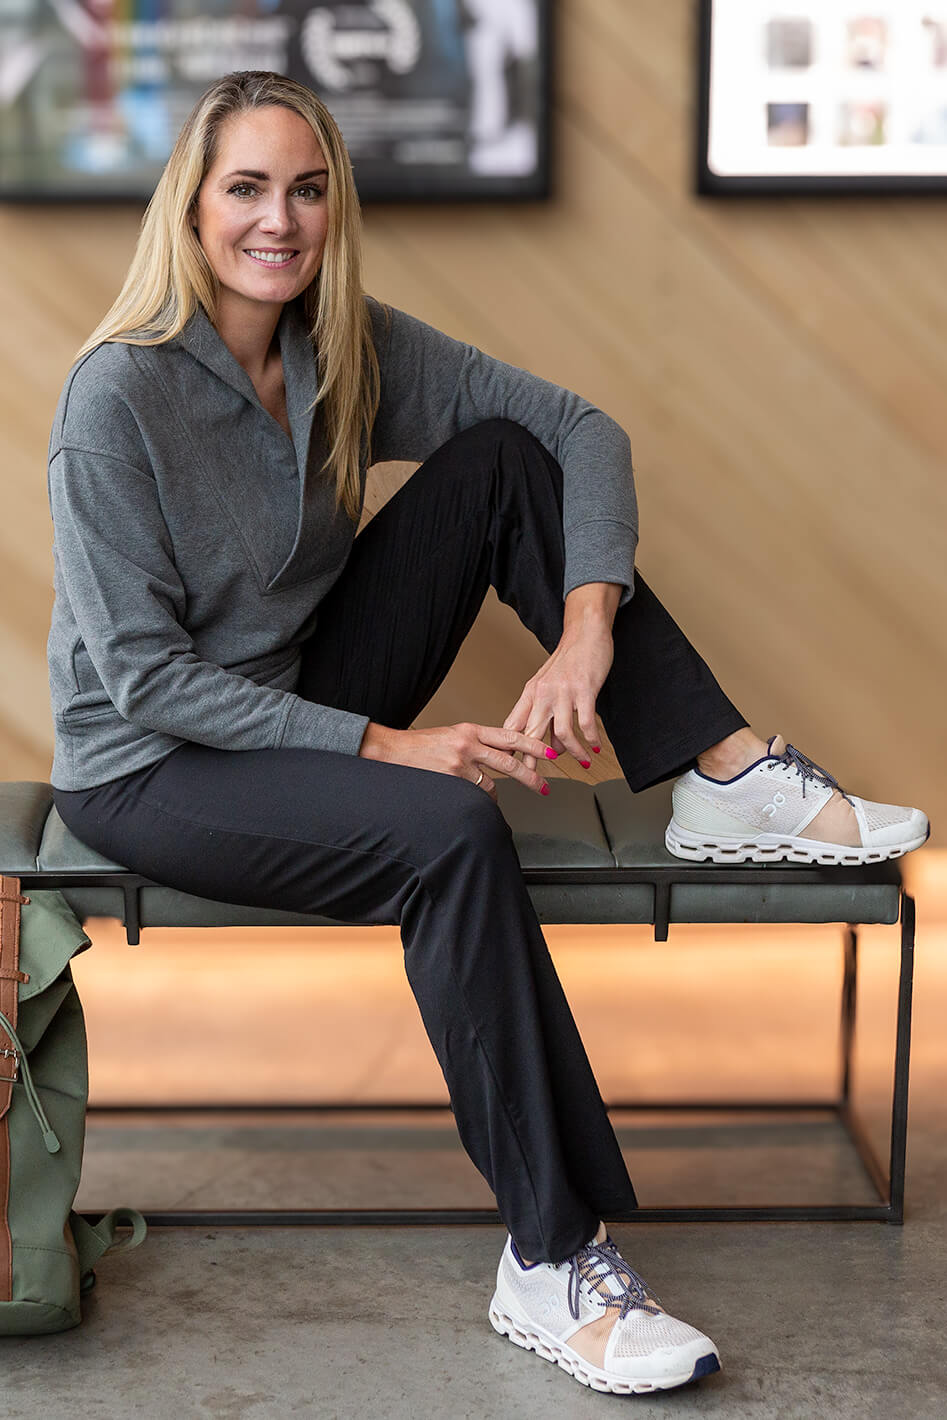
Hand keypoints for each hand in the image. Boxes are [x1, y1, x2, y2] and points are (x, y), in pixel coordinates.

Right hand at [358, 721, 556, 801]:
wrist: (393, 751)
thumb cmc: (423, 745)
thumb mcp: (454, 736)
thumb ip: (479, 744)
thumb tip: (504, 756)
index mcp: (471, 729)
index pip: (510, 736)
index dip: (533, 744)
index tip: (549, 752)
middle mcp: (468, 744)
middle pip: (509, 762)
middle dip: (530, 777)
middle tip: (544, 787)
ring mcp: (459, 763)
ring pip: (491, 784)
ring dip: (494, 794)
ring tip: (492, 798)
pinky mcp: (450, 780)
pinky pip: (474, 795)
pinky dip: (476, 800)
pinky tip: (472, 801)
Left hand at [503, 620, 613, 772]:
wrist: (585, 632)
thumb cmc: (568, 661)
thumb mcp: (550, 688)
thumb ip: (548, 718)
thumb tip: (554, 749)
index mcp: (530, 693)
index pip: (513, 726)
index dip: (510, 750)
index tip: (510, 771)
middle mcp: (542, 694)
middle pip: (531, 734)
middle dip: (533, 761)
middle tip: (537, 782)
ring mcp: (563, 692)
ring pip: (561, 733)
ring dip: (572, 753)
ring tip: (583, 762)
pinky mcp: (584, 690)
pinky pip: (585, 723)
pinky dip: (591, 739)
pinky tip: (597, 747)